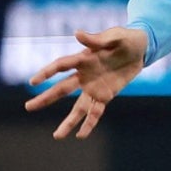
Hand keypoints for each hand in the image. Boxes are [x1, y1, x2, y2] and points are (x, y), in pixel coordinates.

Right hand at [24, 27, 147, 138]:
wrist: (142, 49)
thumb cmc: (126, 39)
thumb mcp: (115, 36)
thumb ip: (97, 39)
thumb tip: (77, 33)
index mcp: (84, 58)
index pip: (61, 65)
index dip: (47, 72)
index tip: (33, 81)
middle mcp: (84, 75)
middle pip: (62, 88)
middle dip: (46, 98)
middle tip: (28, 107)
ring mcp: (93, 87)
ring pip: (78, 107)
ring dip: (68, 121)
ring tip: (56, 136)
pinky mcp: (105, 96)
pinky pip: (96, 112)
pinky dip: (89, 123)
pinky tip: (81, 136)